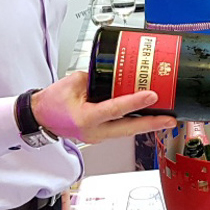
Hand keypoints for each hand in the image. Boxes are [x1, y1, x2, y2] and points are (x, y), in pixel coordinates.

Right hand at [30, 71, 176, 143]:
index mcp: (85, 118)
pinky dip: (136, 124)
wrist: (39, 117)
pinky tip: (148, 118)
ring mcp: (98, 136)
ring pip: (127, 132)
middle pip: (128, 129)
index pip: (115, 109)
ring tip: (166, 119)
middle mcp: (93, 131)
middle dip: (152, 124)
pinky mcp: (101, 135)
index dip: (135, 102)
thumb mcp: (72, 83)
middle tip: (170, 119)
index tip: (152, 95)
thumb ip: (95, 77)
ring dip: (147, 126)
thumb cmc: (51, 102)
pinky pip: (122, 130)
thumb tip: (116, 73)